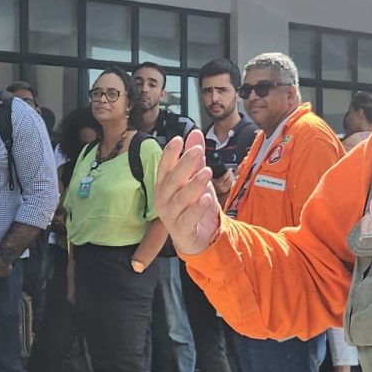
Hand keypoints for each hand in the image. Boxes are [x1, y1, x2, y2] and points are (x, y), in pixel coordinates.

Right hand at [149, 135, 223, 257]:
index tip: (178, 139)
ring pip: (181, 198)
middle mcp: (164, 200)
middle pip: (172, 180)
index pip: (164, 167)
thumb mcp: (196, 179)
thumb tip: (195, 133)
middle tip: (197, 151)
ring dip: (194, 185)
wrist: (198, 239)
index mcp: (164, 186)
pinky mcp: (182, 230)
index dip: (170, 153)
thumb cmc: (193, 206)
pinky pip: (189, 218)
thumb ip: (195, 158)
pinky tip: (207, 198)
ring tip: (206, 173)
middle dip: (184, 165)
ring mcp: (171, 216)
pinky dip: (197, 208)